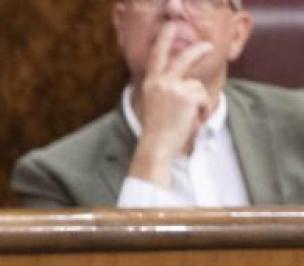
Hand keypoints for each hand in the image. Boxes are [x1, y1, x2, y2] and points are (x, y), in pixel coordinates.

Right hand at [128, 22, 213, 187]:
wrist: (156, 146)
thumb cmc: (155, 130)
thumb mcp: (154, 104)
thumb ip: (164, 88)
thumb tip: (184, 80)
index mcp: (150, 83)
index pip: (157, 55)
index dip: (163, 39)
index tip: (169, 26)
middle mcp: (160, 81)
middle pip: (184, 58)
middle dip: (198, 50)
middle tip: (208, 47)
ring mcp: (174, 87)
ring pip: (196, 85)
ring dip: (197, 100)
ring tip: (187, 116)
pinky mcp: (187, 96)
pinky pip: (203, 97)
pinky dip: (200, 109)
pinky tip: (190, 120)